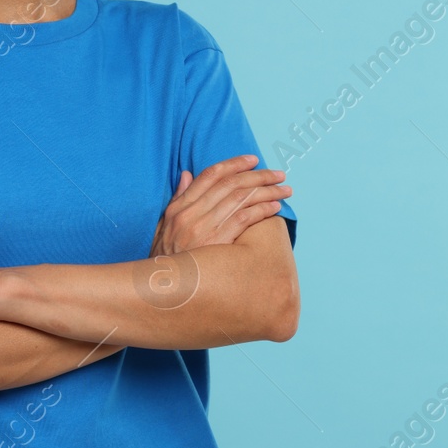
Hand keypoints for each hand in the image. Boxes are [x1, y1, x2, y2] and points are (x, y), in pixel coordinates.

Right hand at [150, 156, 289, 260]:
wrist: (162, 288)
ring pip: (241, 198)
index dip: (234, 164)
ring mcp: (204, 228)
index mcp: (179, 207)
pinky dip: (262, 209)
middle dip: (258, 175)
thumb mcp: (163, 226)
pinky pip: (244, 218)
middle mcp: (191, 213)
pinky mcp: (217, 243)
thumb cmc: (166, 260)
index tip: (252, 159)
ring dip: (267, 191)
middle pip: (230, 184)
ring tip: (285, 190)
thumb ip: (177, 199)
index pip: (210, 175)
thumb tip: (187, 174)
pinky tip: (275, 207)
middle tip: (278, 173)